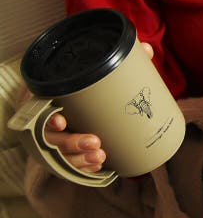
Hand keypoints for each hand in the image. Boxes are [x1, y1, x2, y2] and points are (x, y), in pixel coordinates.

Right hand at [42, 42, 154, 172]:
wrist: (91, 102)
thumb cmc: (92, 88)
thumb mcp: (101, 75)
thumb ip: (121, 62)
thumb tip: (146, 49)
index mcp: (53, 102)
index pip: (42, 111)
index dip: (50, 119)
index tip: (63, 121)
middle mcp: (52, 125)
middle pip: (53, 139)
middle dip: (72, 144)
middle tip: (96, 142)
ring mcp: (60, 143)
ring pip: (63, 156)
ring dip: (80, 159)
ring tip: (101, 155)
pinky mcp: (71, 154)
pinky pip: (73, 167)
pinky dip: (84, 168)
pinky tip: (99, 167)